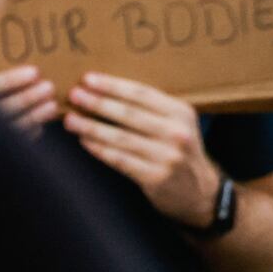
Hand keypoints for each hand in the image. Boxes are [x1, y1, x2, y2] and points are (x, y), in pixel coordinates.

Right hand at [0, 64, 60, 136]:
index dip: (11, 80)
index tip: (34, 72)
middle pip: (2, 108)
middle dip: (28, 98)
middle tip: (49, 87)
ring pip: (9, 127)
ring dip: (34, 116)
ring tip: (52, 106)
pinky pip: (9, 145)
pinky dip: (25, 135)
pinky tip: (39, 128)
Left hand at [65, 72, 220, 226]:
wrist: (201, 192)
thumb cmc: (181, 152)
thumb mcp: (179, 125)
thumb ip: (154, 110)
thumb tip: (110, 92)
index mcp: (181, 112)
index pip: (142, 94)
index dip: (113, 85)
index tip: (89, 79)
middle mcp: (176, 132)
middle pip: (129, 114)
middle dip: (98, 103)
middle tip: (74, 95)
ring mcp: (166, 156)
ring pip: (121, 138)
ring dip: (91, 127)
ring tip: (70, 120)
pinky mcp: (155, 177)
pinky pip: (120, 160)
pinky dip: (100, 150)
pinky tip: (84, 141)